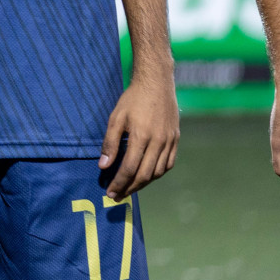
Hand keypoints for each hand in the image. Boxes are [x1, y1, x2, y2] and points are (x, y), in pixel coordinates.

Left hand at [101, 73, 179, 199]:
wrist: (157, 83)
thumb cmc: (132, 99)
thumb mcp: (116, 118)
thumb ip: (110, 143)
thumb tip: (103, 166)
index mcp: (142, 137)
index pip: (130, 168)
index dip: (119, 183)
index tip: (110, 193)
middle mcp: (159, 142)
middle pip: (145, 175)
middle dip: (130, 188)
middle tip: (118, 196)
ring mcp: (170, 142)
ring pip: (158, 172)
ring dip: (144, 183)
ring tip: (130, 187)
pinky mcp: (176, 140)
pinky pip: (168, 164)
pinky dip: (157, 173)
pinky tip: (147, 176)